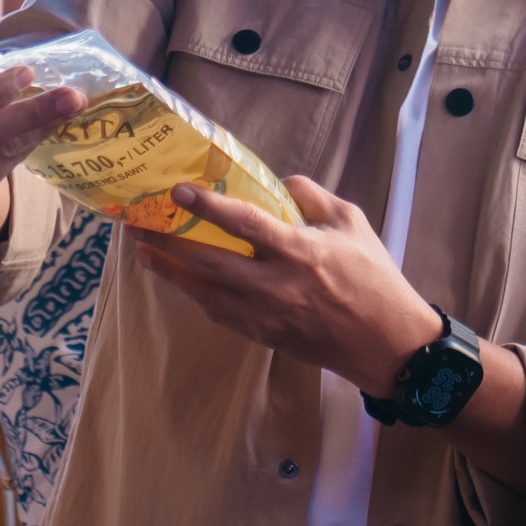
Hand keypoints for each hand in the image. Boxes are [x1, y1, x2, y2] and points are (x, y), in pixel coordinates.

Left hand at [132, 176, 439, 397]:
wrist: (385, 342)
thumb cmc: (374, 278)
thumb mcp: (352, 223)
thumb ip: (314, 198)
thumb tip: (282, 183)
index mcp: (300, 251)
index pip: (245, 224)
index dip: (209, 206)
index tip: (178, 192)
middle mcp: (276, 285)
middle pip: (209, 262)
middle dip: (170, 243)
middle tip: (140, 224)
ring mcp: (266, 314)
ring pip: (205, 293)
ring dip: (171, 273)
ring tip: (145, 253)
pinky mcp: (264, 335)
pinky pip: (219, 314)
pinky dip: (197, 295)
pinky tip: (183, 281)